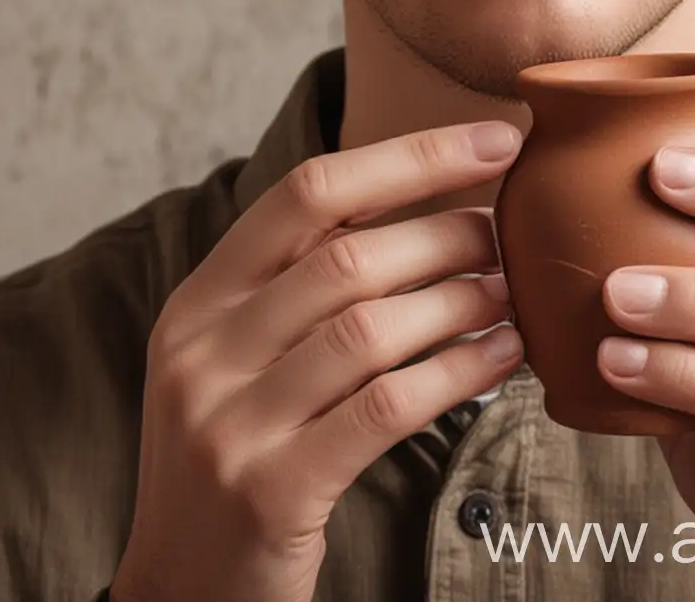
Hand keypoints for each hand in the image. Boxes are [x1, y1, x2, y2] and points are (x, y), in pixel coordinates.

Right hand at [110, 121, 524, 601]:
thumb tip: (436, 199)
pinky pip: (386, 408)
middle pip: (347, 255)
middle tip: (510, 230)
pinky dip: (458, 372)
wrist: (182, 595)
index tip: (495, 139)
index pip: (309, 191)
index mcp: (199, 299)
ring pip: (370, 327)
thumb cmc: (243, 451)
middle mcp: (202, 350)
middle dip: (446, 232)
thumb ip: (306, 285)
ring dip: (460, 299)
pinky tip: (503, 355)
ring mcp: (229, 423)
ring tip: (512, 290)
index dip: (411, 156)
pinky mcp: (271, 490)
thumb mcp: (244, 355)